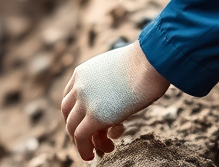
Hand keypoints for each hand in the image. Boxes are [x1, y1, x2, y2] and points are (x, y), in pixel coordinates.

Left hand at [61, 41, 169, 160]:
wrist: (150, 62)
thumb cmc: (145, 64)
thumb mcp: (119, 71)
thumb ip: (112, 85)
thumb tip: (120, 100)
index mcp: (83, 72)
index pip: (70, 97)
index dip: (77, 114)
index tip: (87, 123)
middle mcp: (79, 85)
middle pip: (67, 113)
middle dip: (76, 129)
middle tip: (90, 140)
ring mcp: (85, 100)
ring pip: (72, 127)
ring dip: (82, 143)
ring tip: (96, 152)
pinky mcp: (95, 115)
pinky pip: (81, 137)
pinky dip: (84, 149)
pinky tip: (92, 156)